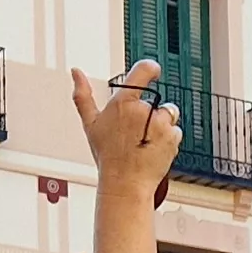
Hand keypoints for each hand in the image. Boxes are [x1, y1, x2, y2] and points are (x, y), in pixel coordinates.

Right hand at [75, 62, 181, 192]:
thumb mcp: (91, 124)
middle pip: (155, 101)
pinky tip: (153, 150)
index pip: (143, 71)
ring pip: (168, 114)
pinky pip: (175, 131)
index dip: (151, 68)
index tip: (154, 70)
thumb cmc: (107, 156)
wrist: (125, 184)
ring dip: (161, 125)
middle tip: (136, 134)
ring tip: (145, 142)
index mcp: (123, 103)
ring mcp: (160, 124)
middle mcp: (143, 110)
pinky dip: (168, 139)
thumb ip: (83, 95)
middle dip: (150, 114)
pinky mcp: (172, 137)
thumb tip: (76, 72)